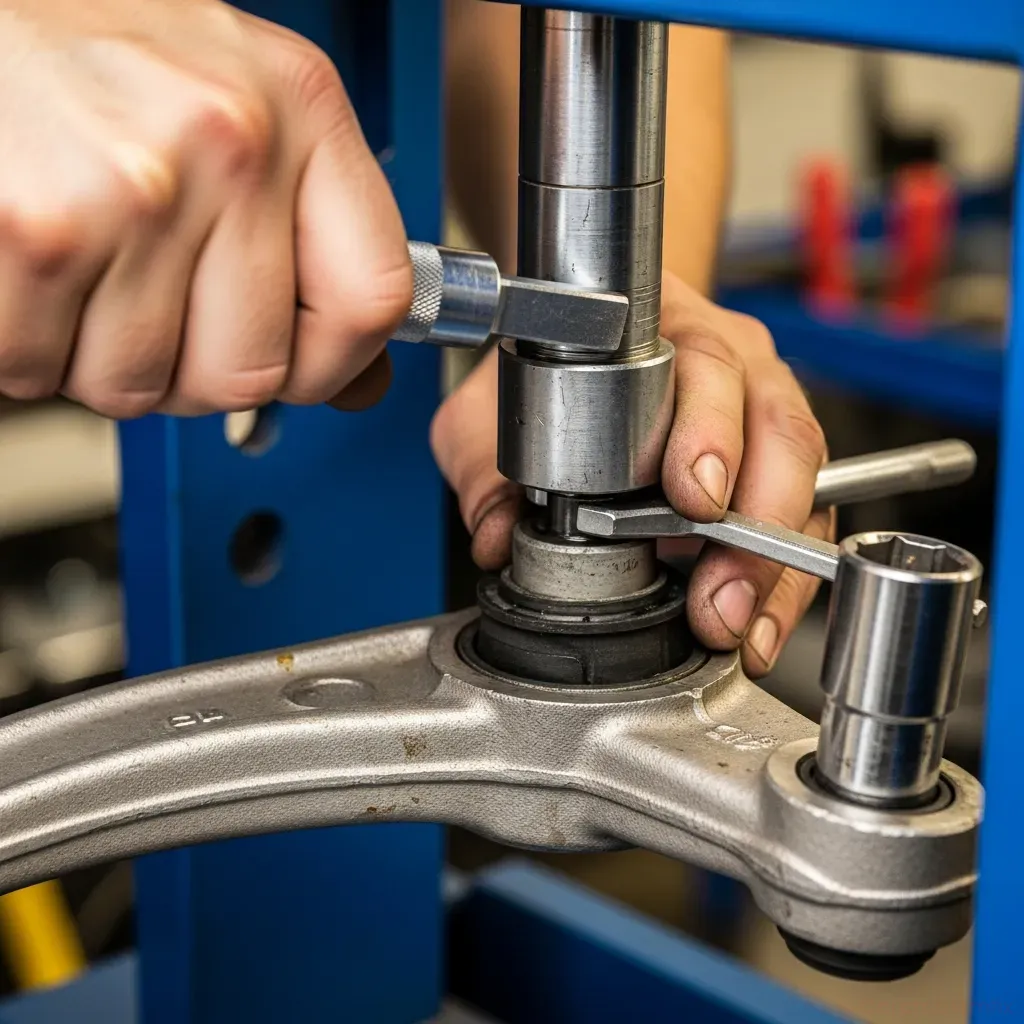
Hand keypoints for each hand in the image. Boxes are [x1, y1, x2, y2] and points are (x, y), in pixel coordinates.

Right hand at [0, 0, 409, 415]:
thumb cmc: (103, 55)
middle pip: (250, 372)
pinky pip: (43, 370)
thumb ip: (316, 247)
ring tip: (88, 277)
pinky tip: (38, 279)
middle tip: (158, 314)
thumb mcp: (247, 117)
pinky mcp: (39, 227)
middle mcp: (232, 143)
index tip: (301, 362)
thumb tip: (361, 381)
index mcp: (303, 109)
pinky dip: (29, 350)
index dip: (333, 364)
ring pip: (141, 385)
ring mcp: (136, 187)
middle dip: (194, 374)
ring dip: (103, 361)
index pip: (373, 301)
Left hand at [431, 271, 834, 677]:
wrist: (588, 338)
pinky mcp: (780, 471)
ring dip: (777, 571)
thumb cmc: (554, 366)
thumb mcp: (494, 402)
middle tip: (719, 595)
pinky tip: (756, 628)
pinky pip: (806, 523)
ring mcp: (767, 417)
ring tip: (741, 629)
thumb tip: (500, 538)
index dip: (710, 434)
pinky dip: (785, 584)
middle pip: (780, 437)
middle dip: (757, 527)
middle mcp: (738, 369)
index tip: (696, 498)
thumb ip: (483, 462)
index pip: (711, 370)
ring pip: (805, 488)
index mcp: (673, 332)